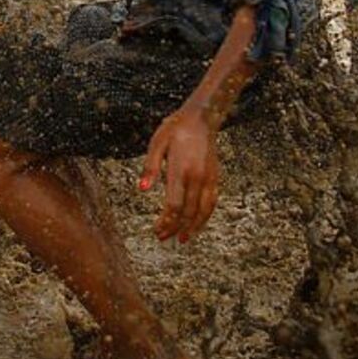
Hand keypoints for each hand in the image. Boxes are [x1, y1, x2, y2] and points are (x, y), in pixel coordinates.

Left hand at [139, 109, 220, 242]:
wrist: (202, 119)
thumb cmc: (175, 130)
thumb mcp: (157, 144)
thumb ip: (150, 168)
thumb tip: (142, 189)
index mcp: (180, 170)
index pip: (174, 204)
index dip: (165, 221)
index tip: (156, 229)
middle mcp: (197, 177)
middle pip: (187, 212)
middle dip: (175, 228)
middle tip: (163, 238)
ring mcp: (208, 179)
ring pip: (202, 211)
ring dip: (192, 227)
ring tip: (182, 239)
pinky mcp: (215, 178)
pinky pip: (212, 203)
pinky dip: (205, 217)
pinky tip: (197, 224)